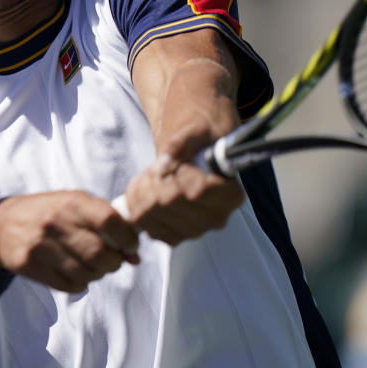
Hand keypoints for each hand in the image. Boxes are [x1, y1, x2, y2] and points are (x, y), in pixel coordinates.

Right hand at [0, 191, 139, 292]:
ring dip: (97, 274)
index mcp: (71, 202)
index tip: (130, 246)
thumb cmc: (46, 213)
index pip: (109, 221)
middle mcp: (55, 221)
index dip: (127, 238)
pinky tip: (73, 272)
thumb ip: (105, 223)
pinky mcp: (29, 264)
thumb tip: (134, 255)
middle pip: (101, 254)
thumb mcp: (73, 205)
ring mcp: (40, 244)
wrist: (1, 225)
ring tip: (91, 266)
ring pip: (87, 273)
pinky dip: (79, 284)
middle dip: (114, 263)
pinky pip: (69, 285)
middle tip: (111, 261)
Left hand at [122, 148, 243, 245]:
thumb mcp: (196, 131)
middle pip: (170, 201)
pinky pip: (145, 223)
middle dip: (153, 180)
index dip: (178, 176)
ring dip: (141, 190)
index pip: (198, 191)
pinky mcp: (174, 236)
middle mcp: (216, 217)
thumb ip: (180, 144)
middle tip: (152, 167)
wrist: (195, 150)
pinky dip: (136, 203)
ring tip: (146, 176)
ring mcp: (195, 230)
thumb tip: (163, 165)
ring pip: (153, 212)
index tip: (175, 164)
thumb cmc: (200, 139)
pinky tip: (140, 189)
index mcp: (231, 194)